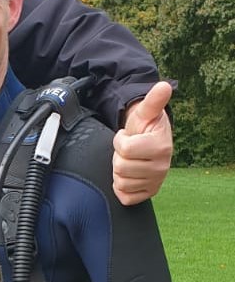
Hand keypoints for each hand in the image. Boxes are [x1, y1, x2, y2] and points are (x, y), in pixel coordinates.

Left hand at [112, 81, 172, 205]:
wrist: (150, 140)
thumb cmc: (144, 126)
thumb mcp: (145, 112)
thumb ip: (153, 100)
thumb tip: (164, 85)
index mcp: (161, 147)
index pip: (124, 148)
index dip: (120, 140)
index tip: (128, 136)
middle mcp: (162, 168)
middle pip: (120, 167)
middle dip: (118, 156)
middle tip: (128, 149)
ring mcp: (156, 182)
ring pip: (121, 182)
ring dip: (119, 170)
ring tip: (129, 159)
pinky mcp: (149, 193)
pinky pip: (125, 196)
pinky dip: (121, 187)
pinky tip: (129, 174)